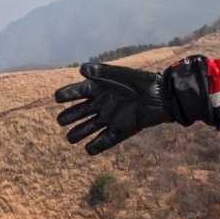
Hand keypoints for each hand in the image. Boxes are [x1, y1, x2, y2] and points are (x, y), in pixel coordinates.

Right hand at [54, 62, 171, 154]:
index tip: (57, 98)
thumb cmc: (141, 82)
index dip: (67, 94)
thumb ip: (101, 72)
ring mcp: (111, 118)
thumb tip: (80, 68)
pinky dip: (97, 146)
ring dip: (79, 133)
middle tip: (61, 121)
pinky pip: (106, 140)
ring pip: (90, 127)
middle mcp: (103, 104)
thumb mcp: (121, 75)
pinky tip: (88, 150)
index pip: (79, 91)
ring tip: (70, 138)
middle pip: (81, 111)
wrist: (162, 96)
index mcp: (101, 88)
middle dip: (70, 117)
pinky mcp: (121, 130)